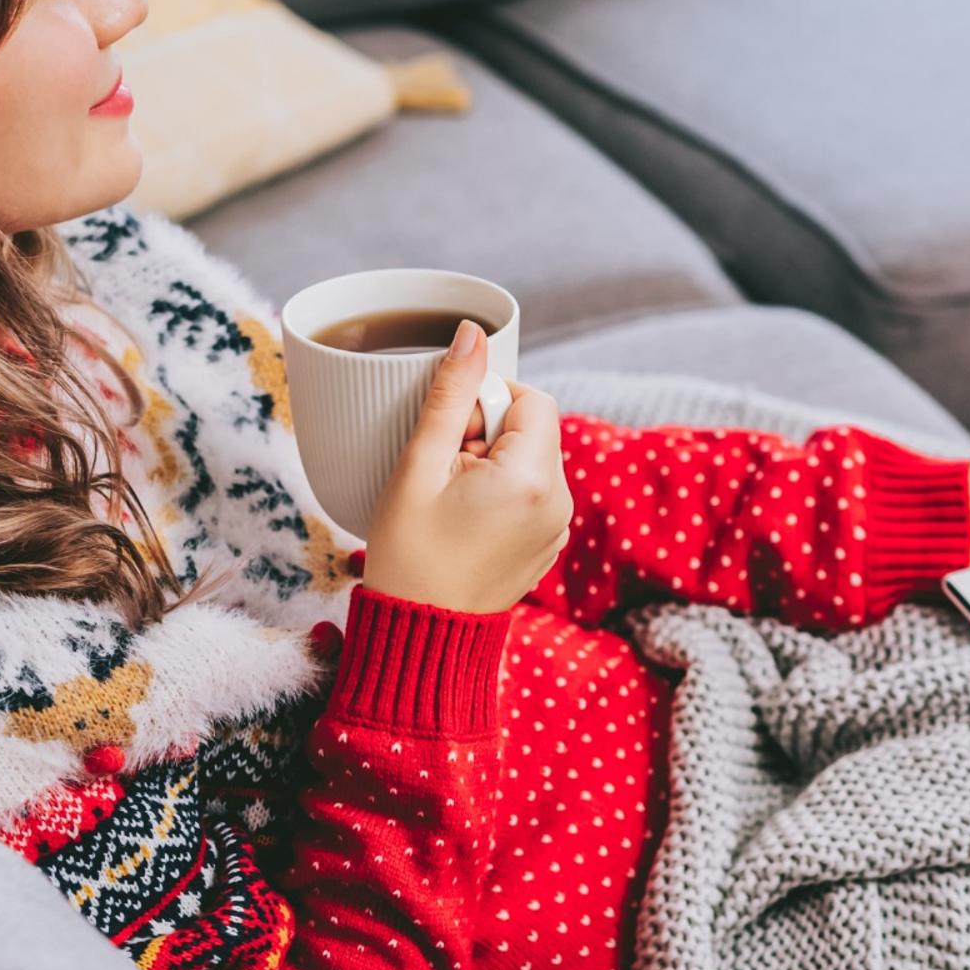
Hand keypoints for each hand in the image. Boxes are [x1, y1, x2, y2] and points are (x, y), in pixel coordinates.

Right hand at [362, 321, 571, 615]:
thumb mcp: (419, 466)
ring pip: (530, 459)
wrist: (419, 635)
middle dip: (485, 433)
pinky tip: (463, 519)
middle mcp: (560, 501)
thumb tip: (472, 334)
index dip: (486, 403)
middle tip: (442, 470)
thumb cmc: (409, 555)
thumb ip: (450, 393)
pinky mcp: (547, 544)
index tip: (448, 436)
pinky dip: (500, 491)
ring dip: (491, 462)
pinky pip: (530, 492)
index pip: (531, 398)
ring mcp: (558, 527)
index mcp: (534, 478)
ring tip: (450, 498)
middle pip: (533, 427)